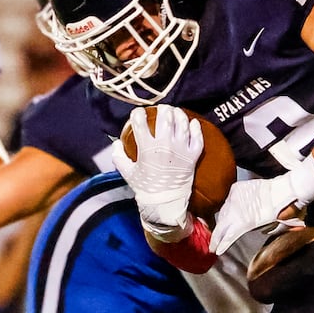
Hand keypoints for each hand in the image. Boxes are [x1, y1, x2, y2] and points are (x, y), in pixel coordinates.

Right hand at [113, 105, 201, 238]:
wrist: (164, 203)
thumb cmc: (145, 188)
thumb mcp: (127, 173)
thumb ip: (119, 156)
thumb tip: (116, 143)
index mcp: (147, 148)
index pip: (140, 123)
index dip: (138, 114)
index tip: (138, 113)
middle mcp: (165, 146)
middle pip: (165, 118)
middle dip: (163, 109)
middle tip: (162, 109)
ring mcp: (180, 150)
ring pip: (182, 124)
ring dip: (179, 114)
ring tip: (176, 112)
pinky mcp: (192, 157)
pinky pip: (197, 138)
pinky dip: (196, 128)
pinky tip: (193, 123)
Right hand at [210, 175, 306, 253]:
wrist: (283, 190)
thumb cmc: (280, 210)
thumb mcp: (271, 226)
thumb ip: (257, 231)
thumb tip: (257, 232)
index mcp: (243, 223)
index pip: (228, 237)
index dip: (221, 244)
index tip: (216, 250)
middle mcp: (235, 211)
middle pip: (221, 225)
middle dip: (217, 236)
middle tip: (213, 244)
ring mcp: (234, 198)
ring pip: (224, 212)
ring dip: (223, 221)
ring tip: (221, 229)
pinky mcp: (236, 189)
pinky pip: (229, 199)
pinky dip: (229, 206)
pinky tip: (229, 212)